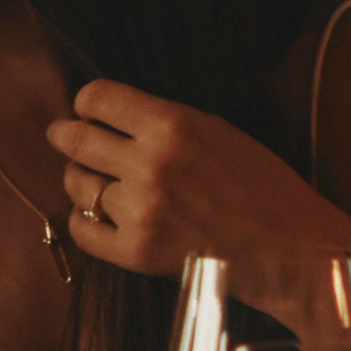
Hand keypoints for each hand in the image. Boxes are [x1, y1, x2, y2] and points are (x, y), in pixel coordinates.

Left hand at [47, 79, 335, 292]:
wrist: (288, 248)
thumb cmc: (261, 186)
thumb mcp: (217, 131)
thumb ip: (164, 123)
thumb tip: (113, 117)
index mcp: (173, 125)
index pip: (98, 98)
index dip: (86, 101)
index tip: (86, 108)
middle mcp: (150, 164)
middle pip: (77, 139)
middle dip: (65, 134)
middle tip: (62, 135)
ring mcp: (140, 211)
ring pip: (77, 184)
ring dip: (78, 178)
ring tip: (89, 178)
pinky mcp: (136, 252)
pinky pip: (83, 229)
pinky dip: (85, 219)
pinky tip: (96, 214)